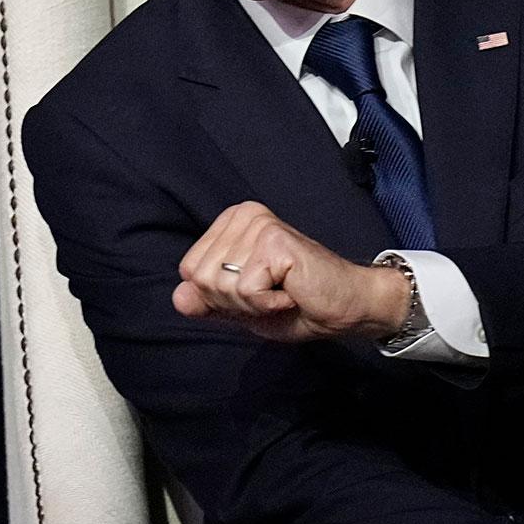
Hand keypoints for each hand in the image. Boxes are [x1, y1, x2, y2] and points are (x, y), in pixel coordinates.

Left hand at [172, 201, 409, 342]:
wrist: (345, 308)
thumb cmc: (298, 305)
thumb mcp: (242, 308)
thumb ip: (209, 302)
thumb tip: (178, 297)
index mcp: (230, 224)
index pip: (189, 271)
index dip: (218, 298)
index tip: (255, 292)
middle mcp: (242, 215)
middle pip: (202, 278)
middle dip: (235, 302)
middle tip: (272, 294)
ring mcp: (259, 225)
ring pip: (222, 285)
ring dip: (253, 303)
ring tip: (282, 292)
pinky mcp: (274, 240)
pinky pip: (246, 288)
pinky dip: (267, 303)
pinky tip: (290, 293)